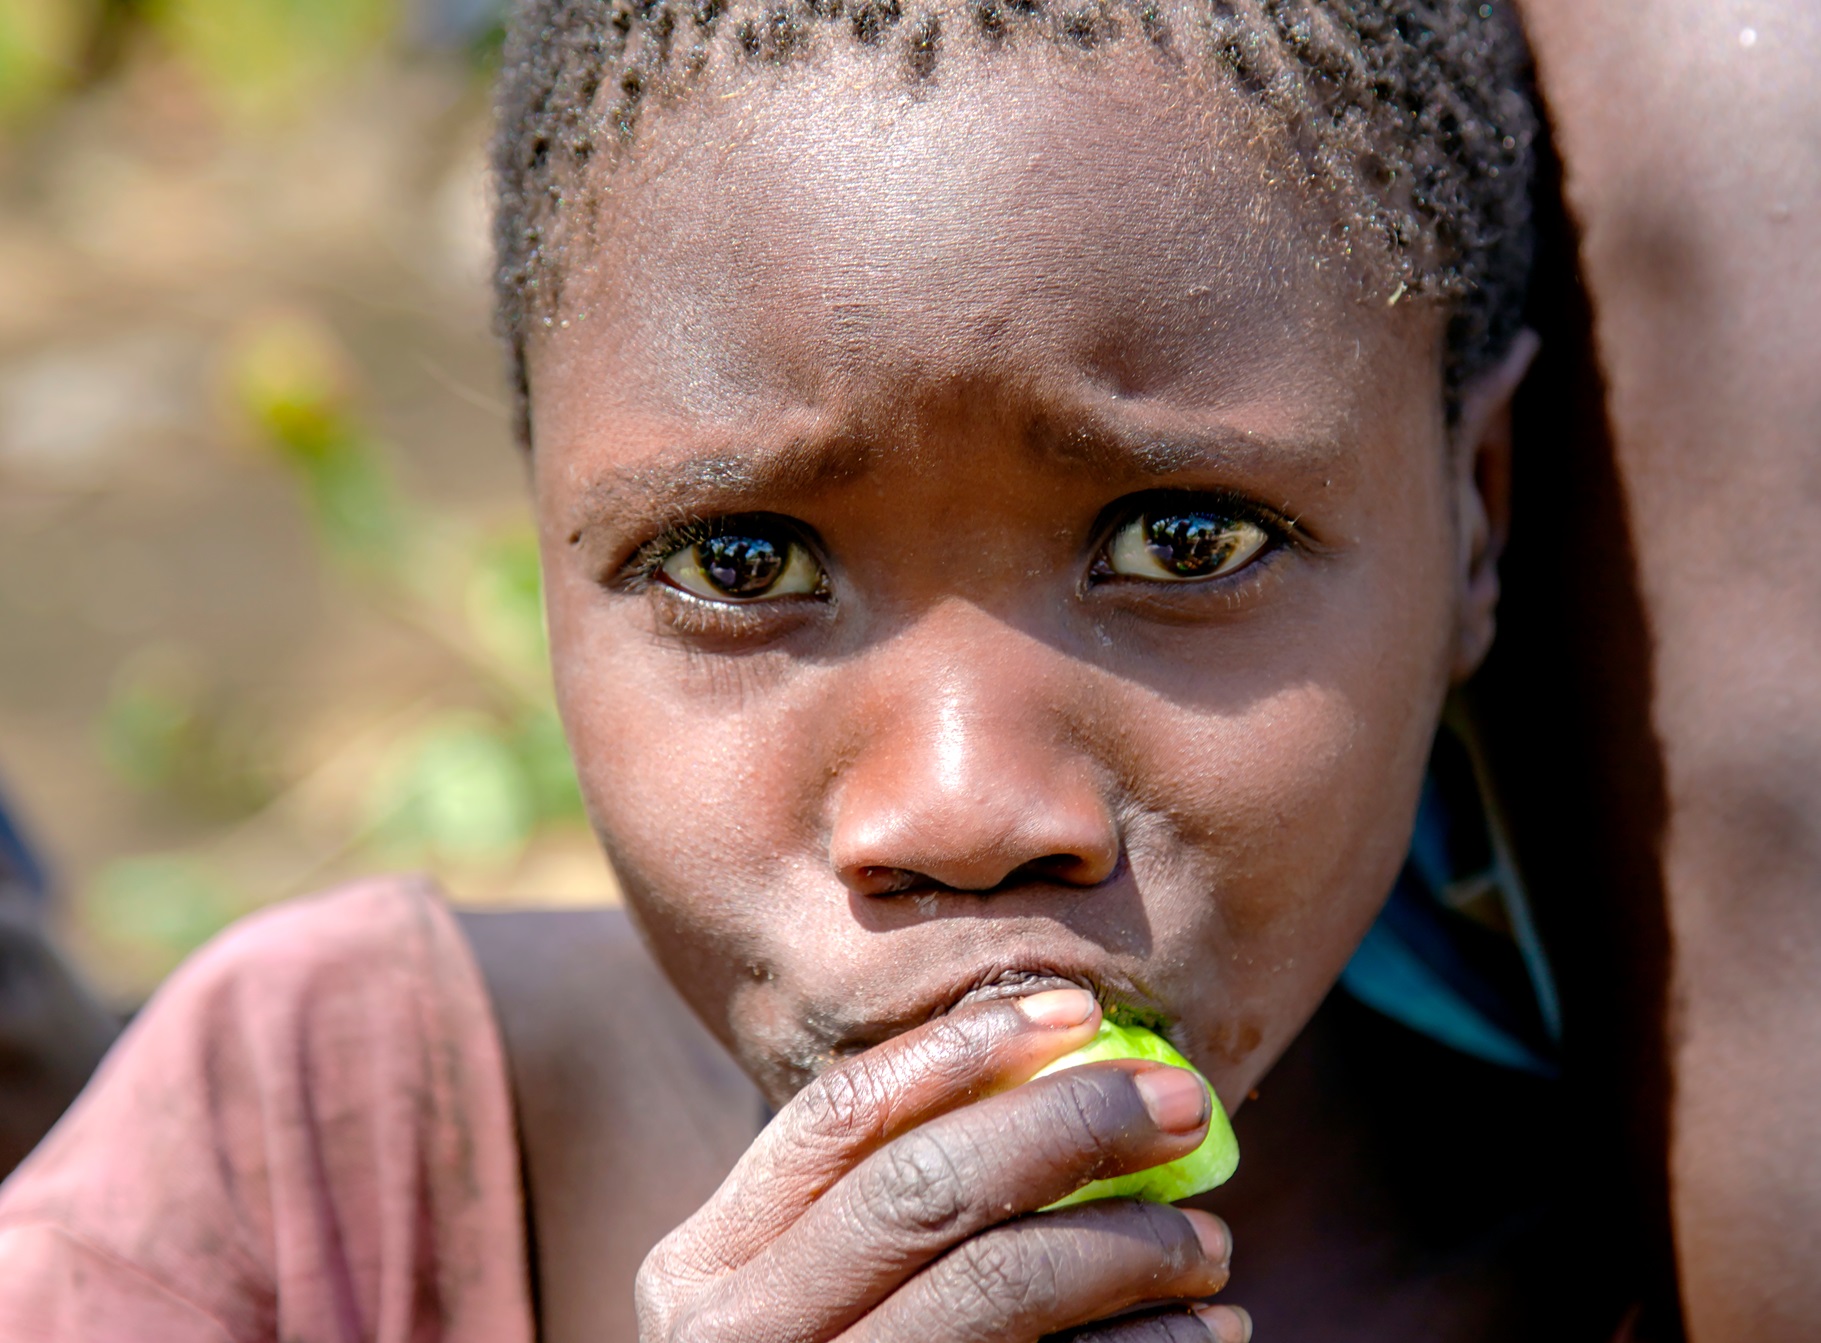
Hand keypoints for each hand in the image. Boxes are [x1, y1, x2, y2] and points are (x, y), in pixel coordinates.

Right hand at [636, 988, 1250, 1342]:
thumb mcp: (793, 1292)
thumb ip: (870, 1200)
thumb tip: (1052, 1067)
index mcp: (704, 1268)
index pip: (840, 1114)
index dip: (966, 1049)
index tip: (1079, 1013)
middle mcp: (741, 1341)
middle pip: (926, 1186)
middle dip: (1072, 1125)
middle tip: (1182, 1106)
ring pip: (998, 1283)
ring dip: (1131, 1245)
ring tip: (1208, 1240)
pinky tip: (1205, 1330)